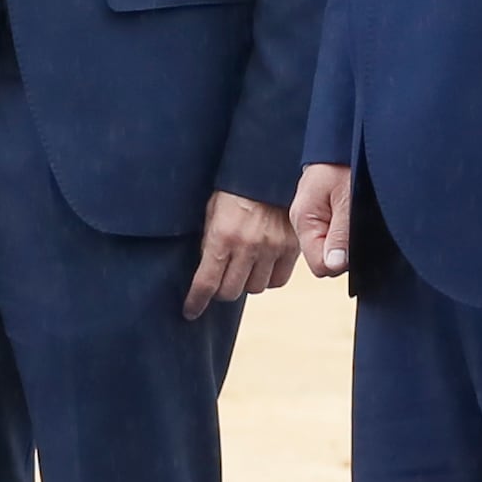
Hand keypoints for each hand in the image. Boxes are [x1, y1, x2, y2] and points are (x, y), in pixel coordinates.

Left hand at [189, 187, 297, 310]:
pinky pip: (278, 280)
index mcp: (222, 236)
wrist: (269, 170)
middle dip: (220, 290)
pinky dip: (268, 278)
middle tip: (219, 281)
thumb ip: (209, 241)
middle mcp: (247, 246)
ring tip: (242, 267)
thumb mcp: (212, 210)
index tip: (190, 311)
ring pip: (254, 288)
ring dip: (245, 283)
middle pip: (230, 292)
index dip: (196, 302)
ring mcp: (272, 248)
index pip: (206, 283)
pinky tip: (262, 266)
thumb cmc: (234, 188)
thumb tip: (202, 270)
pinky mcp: (291, 248)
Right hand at [290, 161, 354, 279]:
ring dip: (345, 243)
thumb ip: (340, 233)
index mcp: (304, 220)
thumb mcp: (346, 198)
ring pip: (330, 250)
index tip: (352, 246)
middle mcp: (304, 223)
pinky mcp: (322, 217)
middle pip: (324, 260)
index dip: (340, 262)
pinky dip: (345, 234)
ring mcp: (312, 221)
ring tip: (353, 218)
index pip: (319, 265)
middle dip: (343, 253)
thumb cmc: (343, 161)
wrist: (342, 142)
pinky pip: (333, 238)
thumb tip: (335, 264)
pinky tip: (351, 218)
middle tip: (355, 226)